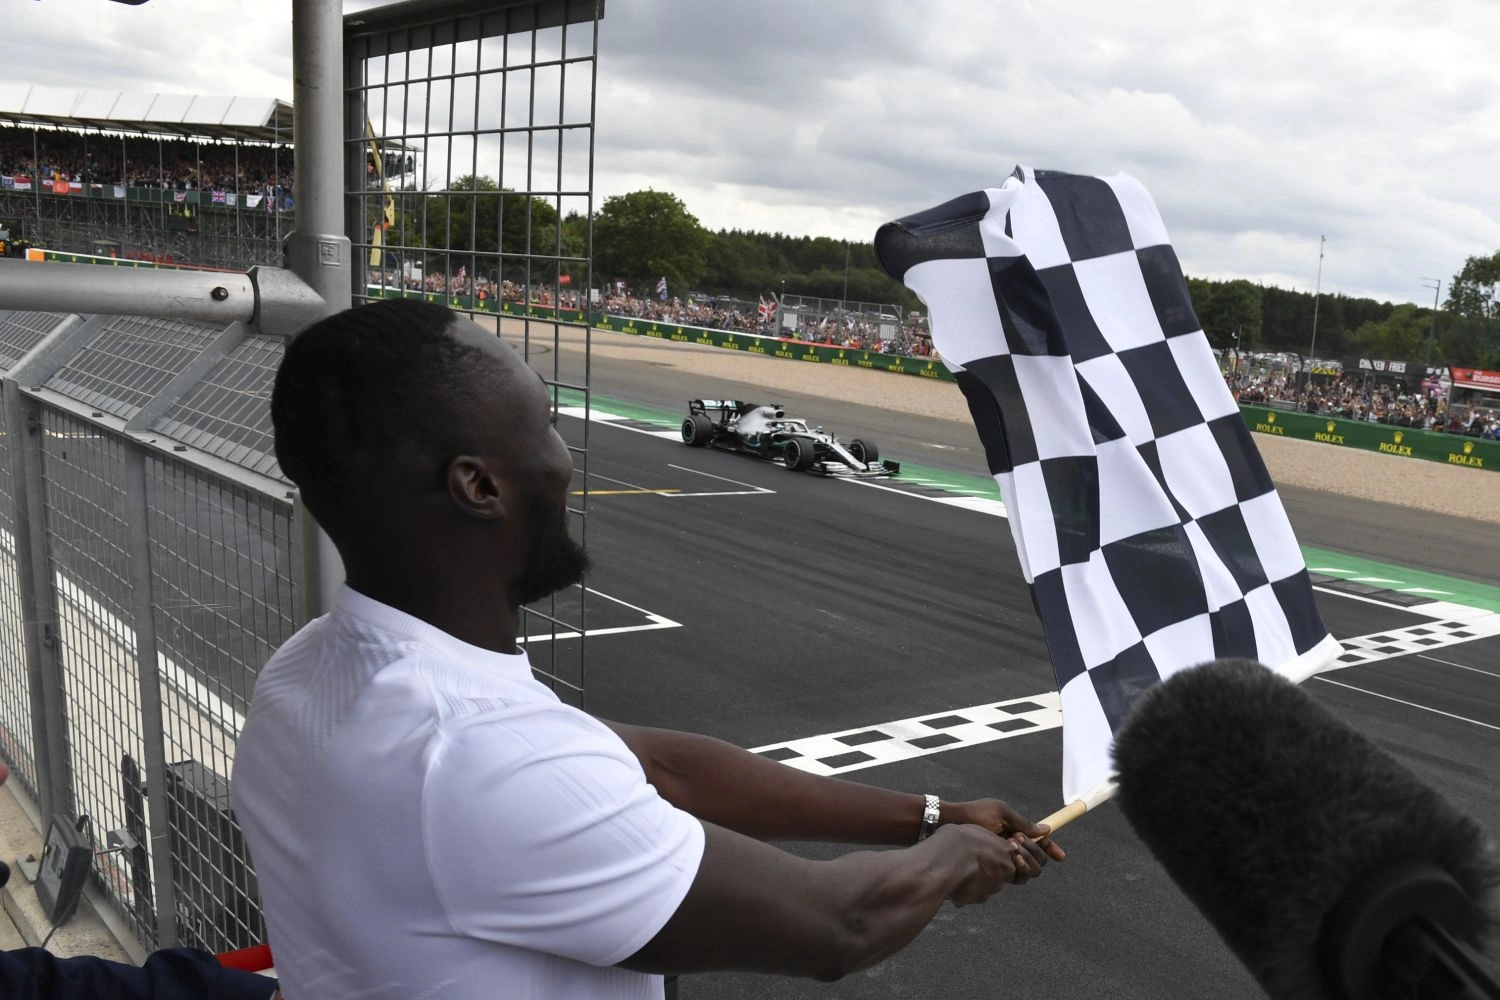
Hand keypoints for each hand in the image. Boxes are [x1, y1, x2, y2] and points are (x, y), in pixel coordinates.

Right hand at [936, 824, 1026, 906]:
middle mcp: (1005, 868)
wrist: (945, 859)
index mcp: (1005, 848)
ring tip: (963, 874)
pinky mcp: (982, 897)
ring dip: (981, 881)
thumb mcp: (975, 829)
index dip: (997, 855)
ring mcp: (995, 885)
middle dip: (993, 871)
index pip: (1009, 855)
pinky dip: (970, 890)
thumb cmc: (957, 839)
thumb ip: (985, 841)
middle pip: (1004, 872)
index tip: (986, 853)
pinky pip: (978, 894)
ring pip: (991, 885)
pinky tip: (958, 882)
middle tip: (975, 864)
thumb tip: (981, 844)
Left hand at [943, 798, 1066, 863]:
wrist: (952, 823)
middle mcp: (1011, 848)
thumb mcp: (1000, 813)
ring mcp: (1004, 859)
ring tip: (1011, 846)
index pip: (1039, 843)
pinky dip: (1019, 868)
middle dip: (1037, 851)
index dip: (1051, 849)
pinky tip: (1011, 858)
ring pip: (1029, 870)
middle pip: (1037, 859)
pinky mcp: (996, 870)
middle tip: (1019, 840)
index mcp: (1014, 831)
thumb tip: (1045, 830)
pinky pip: (1016, 877)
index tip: (1061, 856)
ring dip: (1028, 859)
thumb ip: (1022, 823)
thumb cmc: (974, 815)